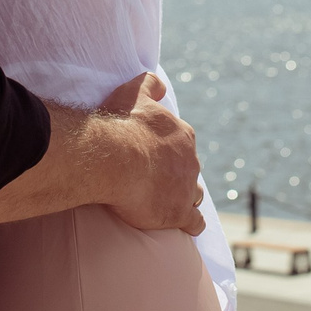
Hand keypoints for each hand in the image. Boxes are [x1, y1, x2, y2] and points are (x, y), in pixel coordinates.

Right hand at [94, 73, 204, 235]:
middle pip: (190, 169)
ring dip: (186, 198)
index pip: (183, 144)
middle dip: (178, 174)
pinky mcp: (179, 213)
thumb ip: (149, 84)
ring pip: (195, 194)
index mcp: (182, 135)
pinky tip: (187, 226)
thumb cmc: (121, 124)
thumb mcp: (133, 93)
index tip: (156, 156)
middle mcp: (190, 161)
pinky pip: (194, 222)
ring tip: (169, 203)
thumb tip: (160, 84)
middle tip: (157, 180)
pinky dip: (192, 224)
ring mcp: (187, 188)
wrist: (114, 158)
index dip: (170, 151)